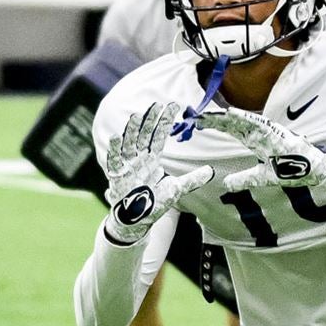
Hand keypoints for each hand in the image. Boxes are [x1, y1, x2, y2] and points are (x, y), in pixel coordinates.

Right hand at [104, 102, 213, 244]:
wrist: (139, 222)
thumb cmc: (154, 204)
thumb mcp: (177, 189)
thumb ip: (193, 179)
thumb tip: (211, 171)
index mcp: (151, 160)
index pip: (158, 136)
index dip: (165, 121)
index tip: (173, 106)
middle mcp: (138, 159)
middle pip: (144, 135)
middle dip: (150, 119)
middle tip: (157, 103)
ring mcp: (127, 166)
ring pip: (129, 143)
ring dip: (132, 129)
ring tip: (138, 114)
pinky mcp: (117, 177)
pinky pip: (114, 160)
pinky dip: (115, 149)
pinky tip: (117, 136)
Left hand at [195, 107, 325, 190]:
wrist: (313, 170)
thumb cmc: (291, 170)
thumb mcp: (261, 178)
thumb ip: (244, 179)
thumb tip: (226, 184)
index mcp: (255, 140)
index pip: (230, 130)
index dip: (214, 124)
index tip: (196, 121)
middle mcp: (258, 133)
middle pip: (231, 123)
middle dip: (213, 118)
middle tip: (193, 113)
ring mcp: (267, 130)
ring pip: (241, 120)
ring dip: (223, 116)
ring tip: (206, 112)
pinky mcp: (276, 132)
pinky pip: (257, 123)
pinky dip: (244, 118)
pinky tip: (230, 113)